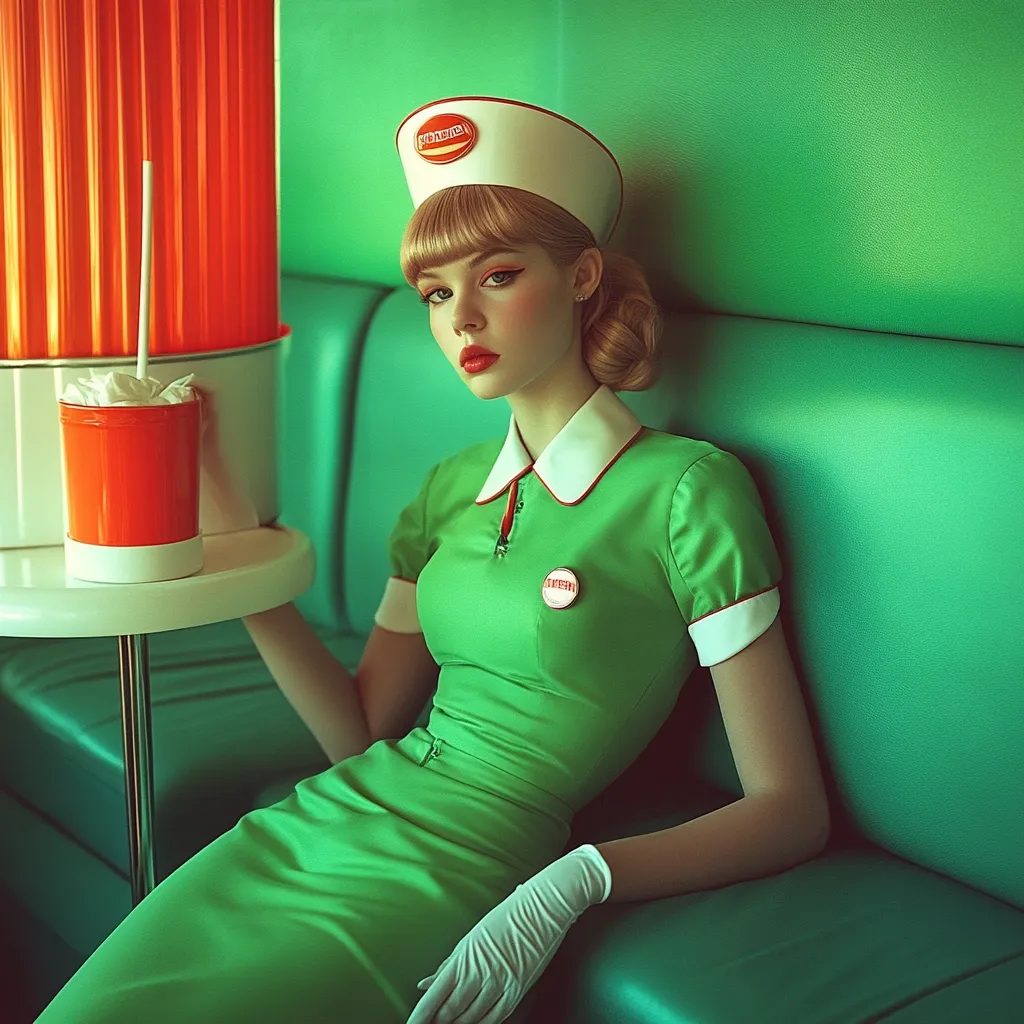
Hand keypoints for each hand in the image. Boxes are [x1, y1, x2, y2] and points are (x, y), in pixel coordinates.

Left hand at [406, 844, 611, 1023]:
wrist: (546, 905)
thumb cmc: (507, 914)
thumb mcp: (473, 938)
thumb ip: (449, 964)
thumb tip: (425, 983)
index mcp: (465, 956)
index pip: (435, 995)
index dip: (421, 1016)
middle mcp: (480, 972)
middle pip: (452, 1012)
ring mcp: (500, 983)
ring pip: (472, 1018)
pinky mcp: (518, 989)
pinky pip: (496, 1017)